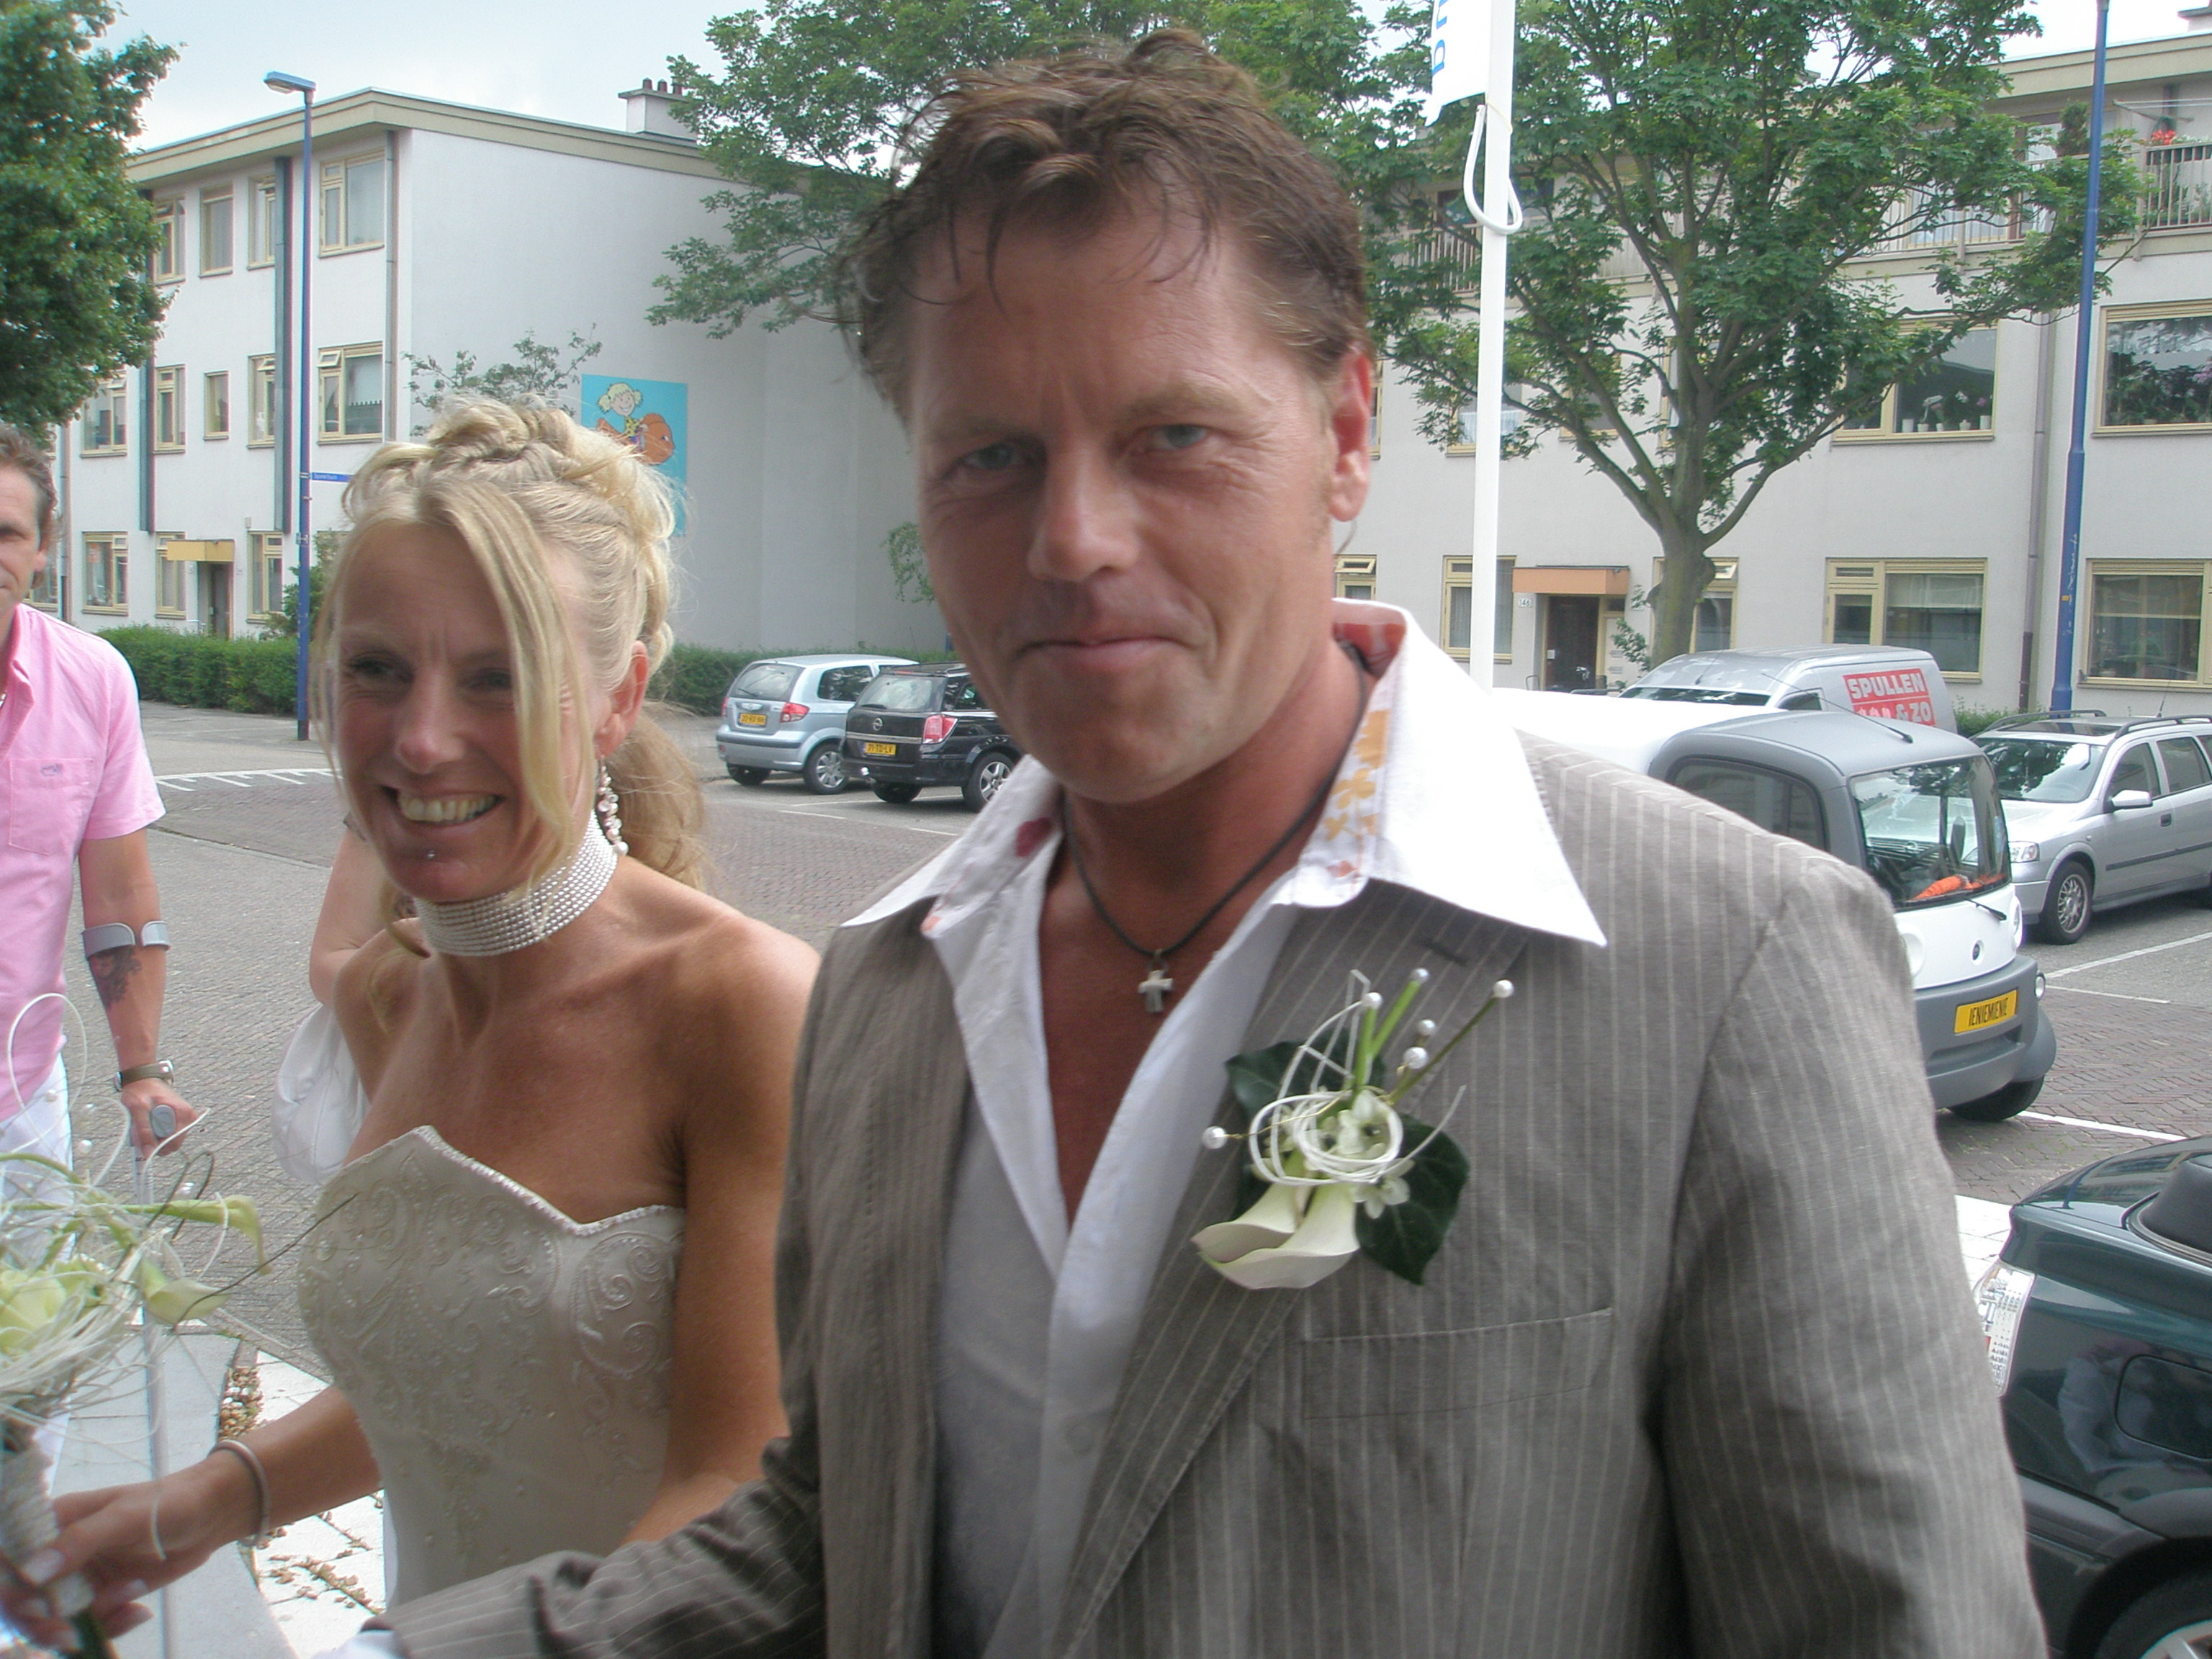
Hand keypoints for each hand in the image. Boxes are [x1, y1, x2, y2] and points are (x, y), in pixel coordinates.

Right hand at [0, 1458, 254, 1648]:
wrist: (210, 1515)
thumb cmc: (167, 1502)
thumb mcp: (125, 1517)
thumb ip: (80, 1541)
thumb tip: (30, 1572)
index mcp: (52, 1524)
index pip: (10, 1565)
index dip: (13, 1593)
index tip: (37, 1607)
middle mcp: (56, 1555)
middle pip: (26, 1603)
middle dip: (47, 1624)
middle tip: (73, 1634)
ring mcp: (78, 1578)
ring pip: (57, 1620)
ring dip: (90, 1622)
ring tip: (132, 1596)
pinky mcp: (100, 1597)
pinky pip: (90, 1625)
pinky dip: (111, 1626)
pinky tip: (140, 1612)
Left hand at [119, 1078, 197, 1156]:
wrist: (143, 1079)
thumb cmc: (142, 1089)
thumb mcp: (138, 1108)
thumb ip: (143, 1130)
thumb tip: (148, 1151)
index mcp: (184, 1114)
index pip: (174, 1143)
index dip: (157, 1147)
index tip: (143, 1144)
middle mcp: (188, 1117)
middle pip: (172, 1143)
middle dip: (155, 1141)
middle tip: (142, 1131)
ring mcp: (184, 1118)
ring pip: (169, 1140)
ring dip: (154, 1137)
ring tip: (144, 1124)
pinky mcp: (178, 1120)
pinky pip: (168, 1134)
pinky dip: (156, 1133)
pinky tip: (149, 1123)